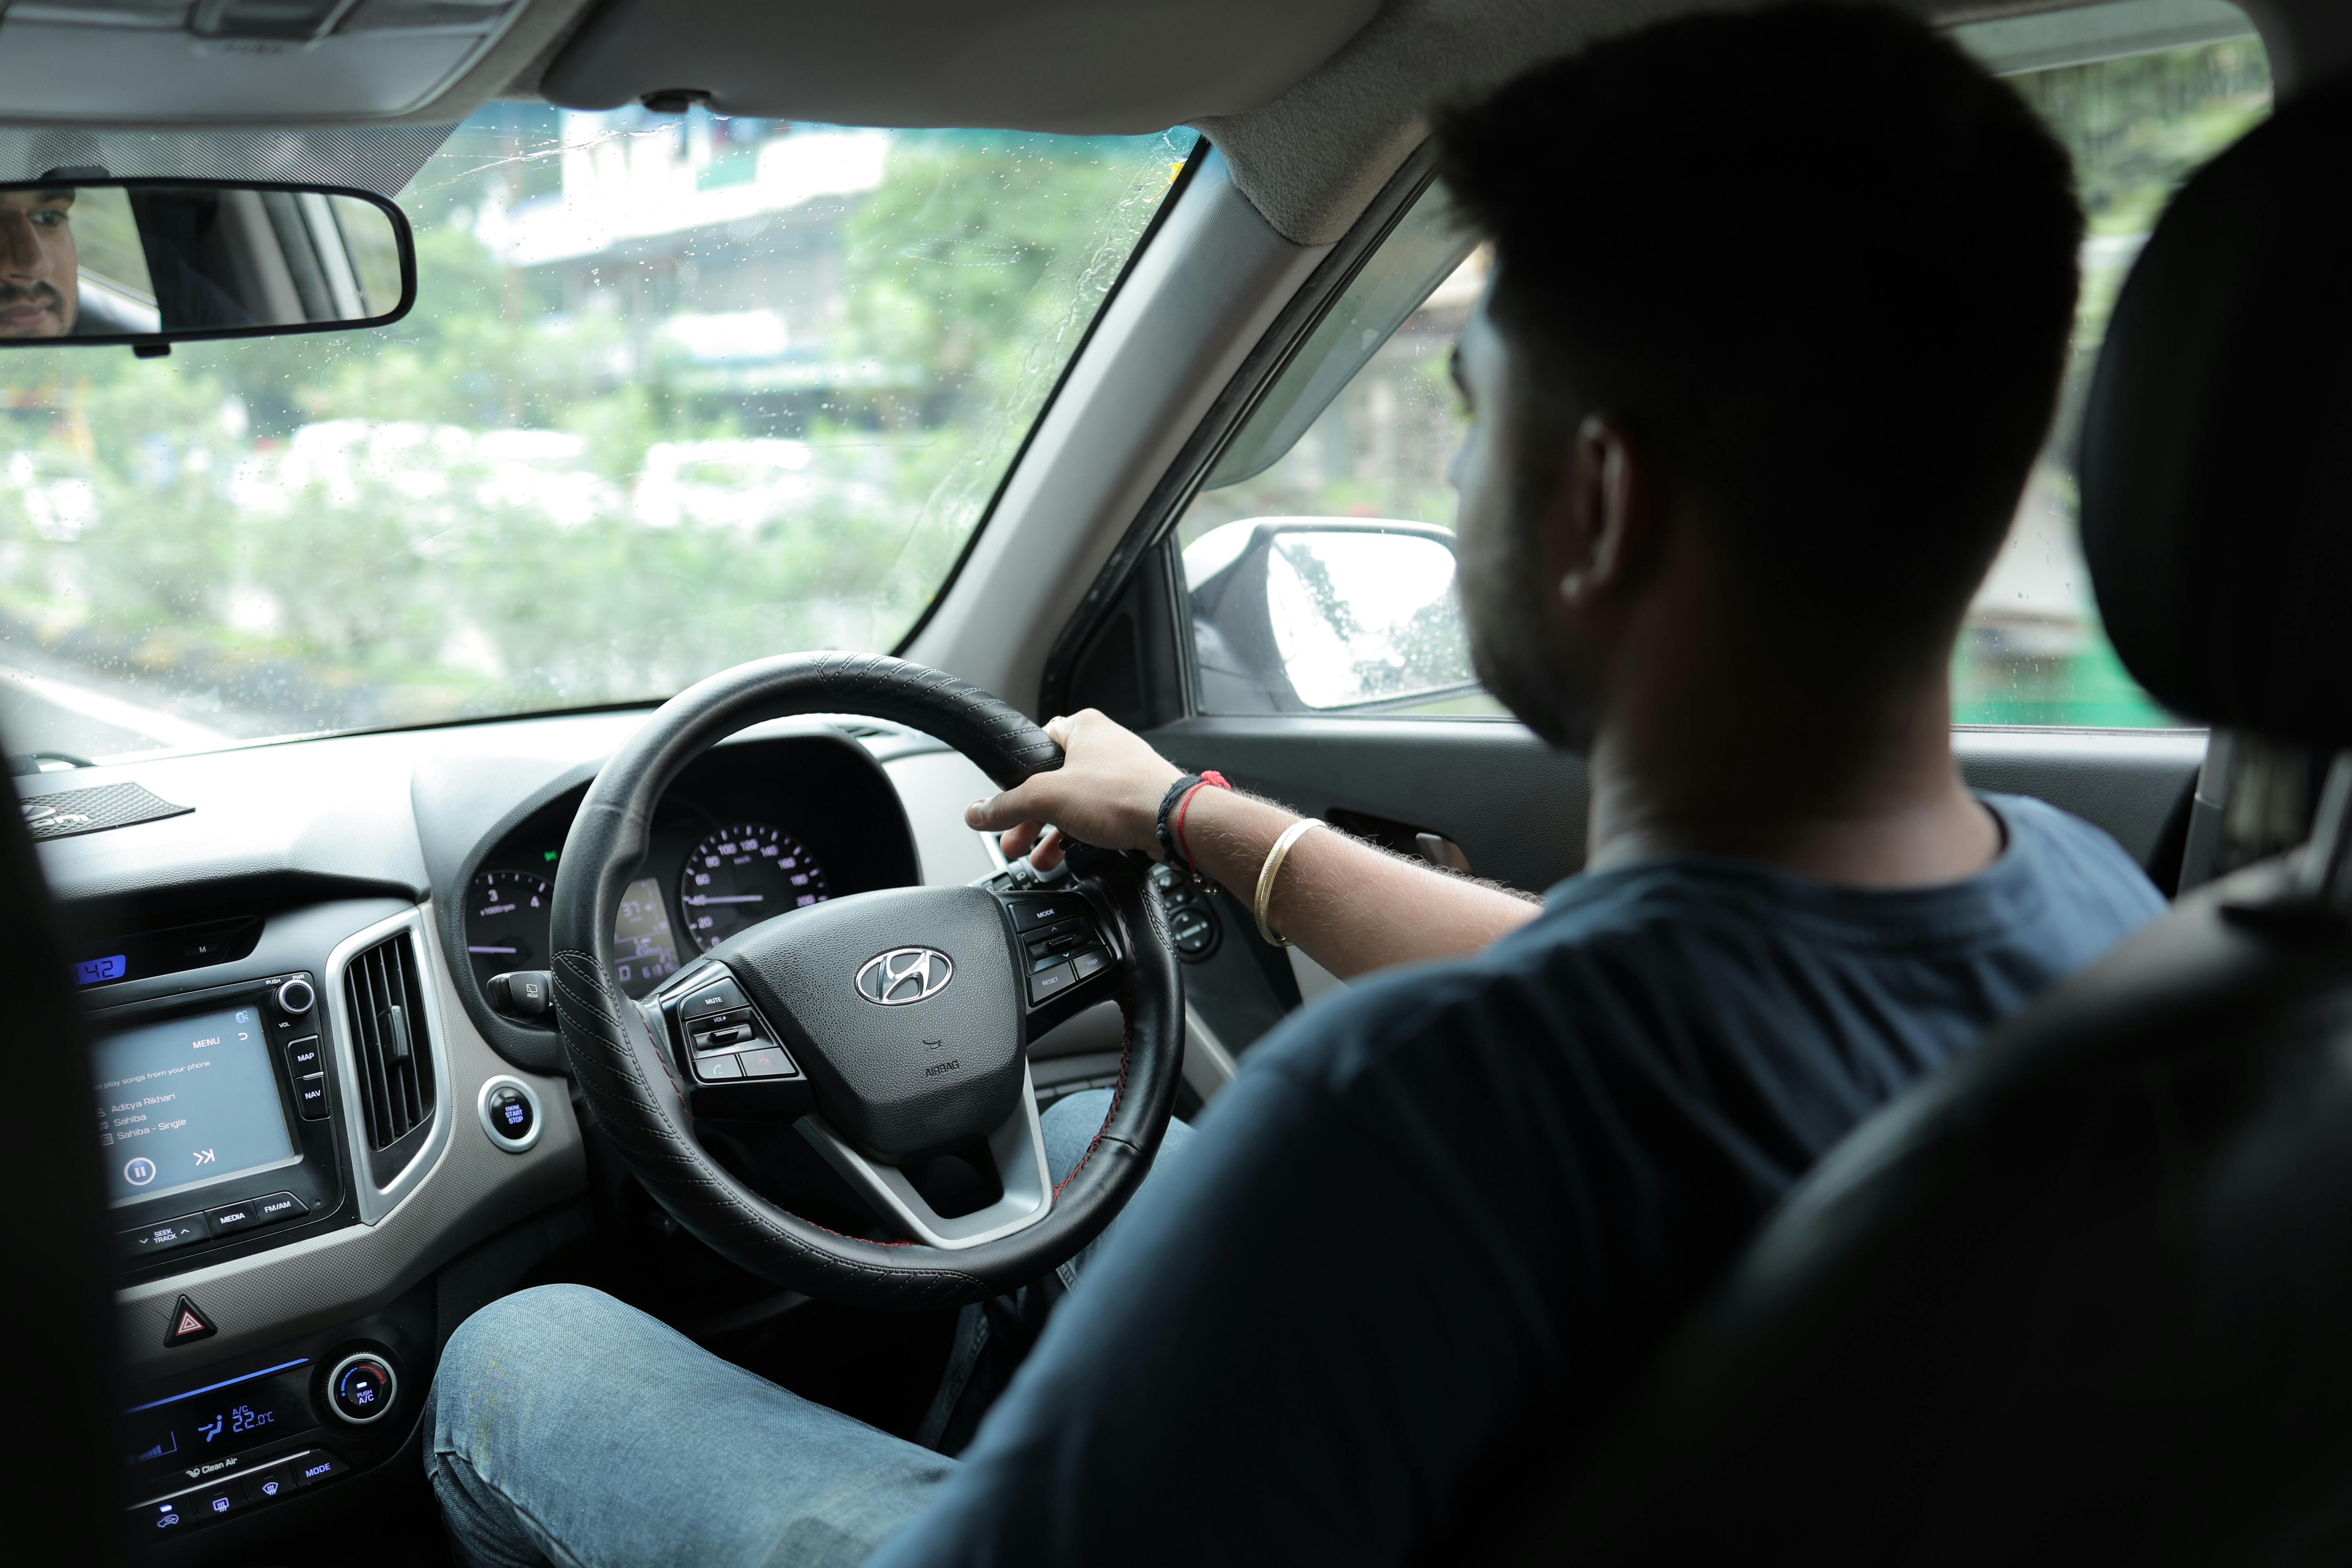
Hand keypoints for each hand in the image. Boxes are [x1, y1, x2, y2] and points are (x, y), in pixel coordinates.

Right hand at [964, 709, 1182, 872]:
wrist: (1173, 823)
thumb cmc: (1123, 795)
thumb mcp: (1048, 798)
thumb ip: (1007, 806)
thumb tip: (977, 813)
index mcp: (1083, 728)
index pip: (1038, 745)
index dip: (1018, 776)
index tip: (1005, 803)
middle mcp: (1104, 747)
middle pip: (1053, 783)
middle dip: (1030, 818)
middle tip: (1013, 842)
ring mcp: (1122, 775)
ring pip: (1075, 804)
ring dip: (1052, 834)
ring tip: (1038, 860)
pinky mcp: (1135, 802)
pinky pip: (1097, 819)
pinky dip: (1079, 837)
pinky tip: (1066, 858)